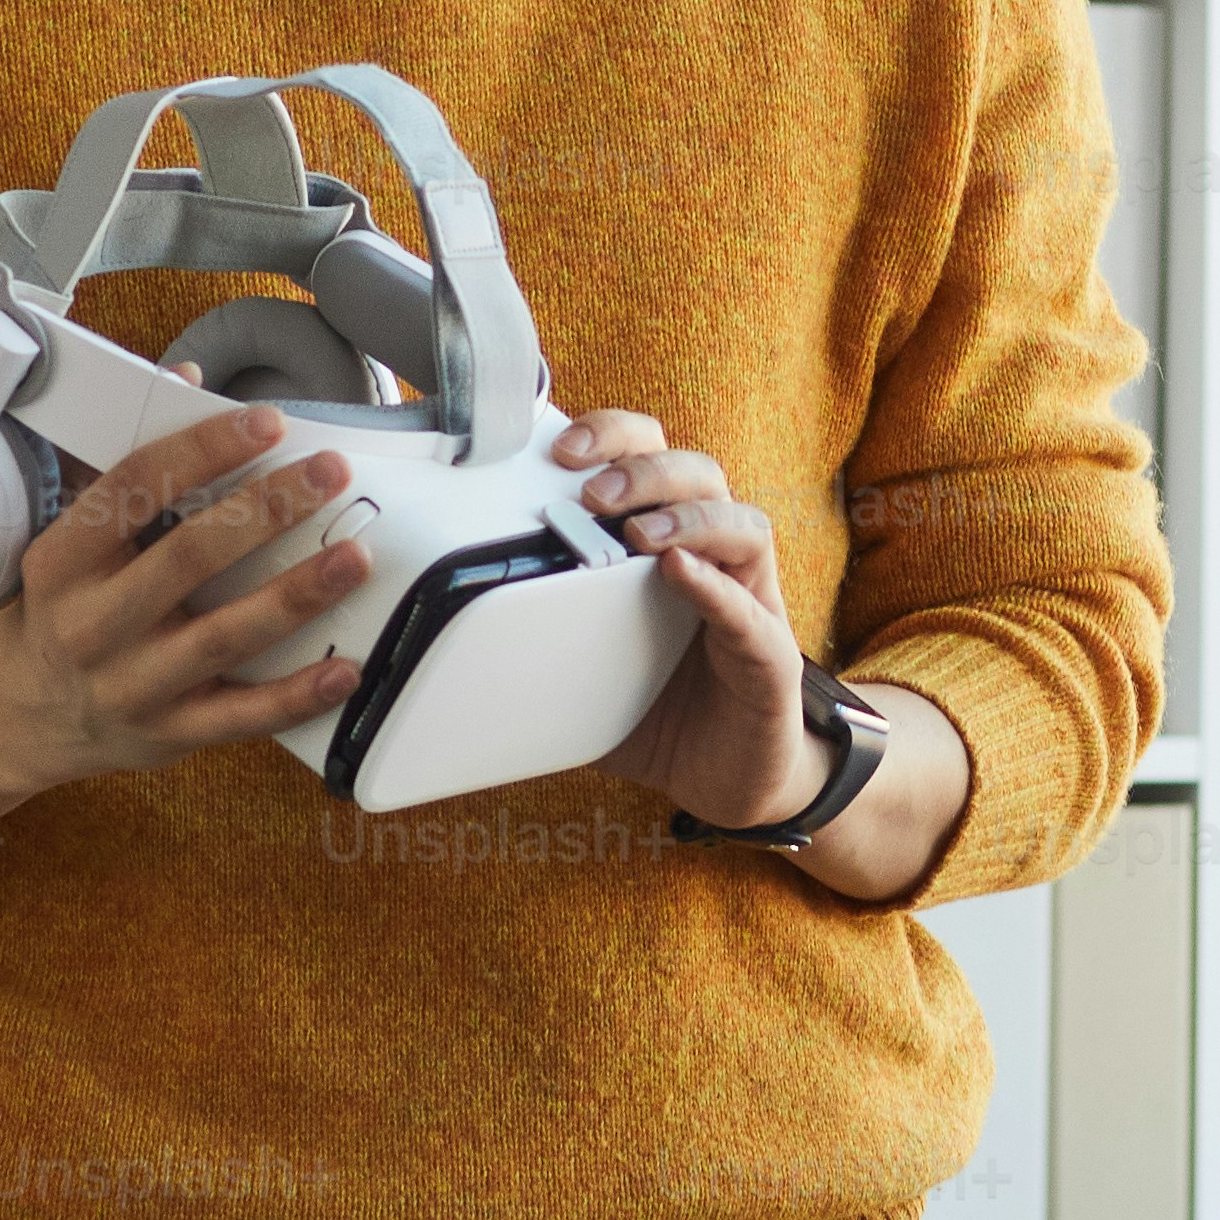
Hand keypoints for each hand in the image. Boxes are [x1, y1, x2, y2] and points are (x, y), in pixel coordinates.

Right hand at [0, 409, 378, 787]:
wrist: (26, 711)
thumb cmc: (65, 605)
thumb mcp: (72, 534)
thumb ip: (131, 460)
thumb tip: (190, 380)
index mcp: (64, 560)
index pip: (133, 488)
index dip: (203, 450)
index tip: (267, 422)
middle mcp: (93, 623)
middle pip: (188, 557)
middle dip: (266, 511)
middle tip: (329, 473)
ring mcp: (132, 684)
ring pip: (223, 637)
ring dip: (294, 596)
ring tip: (355, 558)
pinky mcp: (169, 733)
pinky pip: (241, 717)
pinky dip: (297, 696)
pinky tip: (347, 668)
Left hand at [557, 409, 823, 826]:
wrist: (728, 782)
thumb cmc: (661, 714)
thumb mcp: (582, 672)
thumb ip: (536, 646)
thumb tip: (449, 647)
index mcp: (670, 547)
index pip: (652, 460)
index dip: (613, 437)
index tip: (559, 448)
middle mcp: (718, 562)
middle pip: (699, 474)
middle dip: (643, 468)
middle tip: (591, 492)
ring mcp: (751, 604)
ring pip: (741, 526)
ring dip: (687, 517)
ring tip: (638, 534)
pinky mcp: (771, 657)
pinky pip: (750, 612)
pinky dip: (716, 588)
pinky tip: (680, 574)